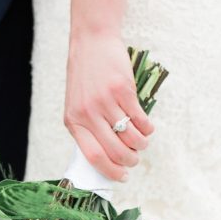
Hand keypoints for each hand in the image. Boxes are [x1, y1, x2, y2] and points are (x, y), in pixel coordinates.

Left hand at [64, 31, 153, 180]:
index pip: (92, 156)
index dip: (110, 170)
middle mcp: (87, 114)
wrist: (91, 43)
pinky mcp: (122, 90)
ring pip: (130, 136)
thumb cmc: (85, 77)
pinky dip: (147, 128)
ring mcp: (105, 102)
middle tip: (135, 160)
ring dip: (141, 145)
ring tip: (142, 143)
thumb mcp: (76, 104)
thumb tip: (105, 155)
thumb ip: (87, 126)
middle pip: (114, 150)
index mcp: (73, 121)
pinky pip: (140, 119)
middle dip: (129, 161)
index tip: (121, 176)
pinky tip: (147, 128)